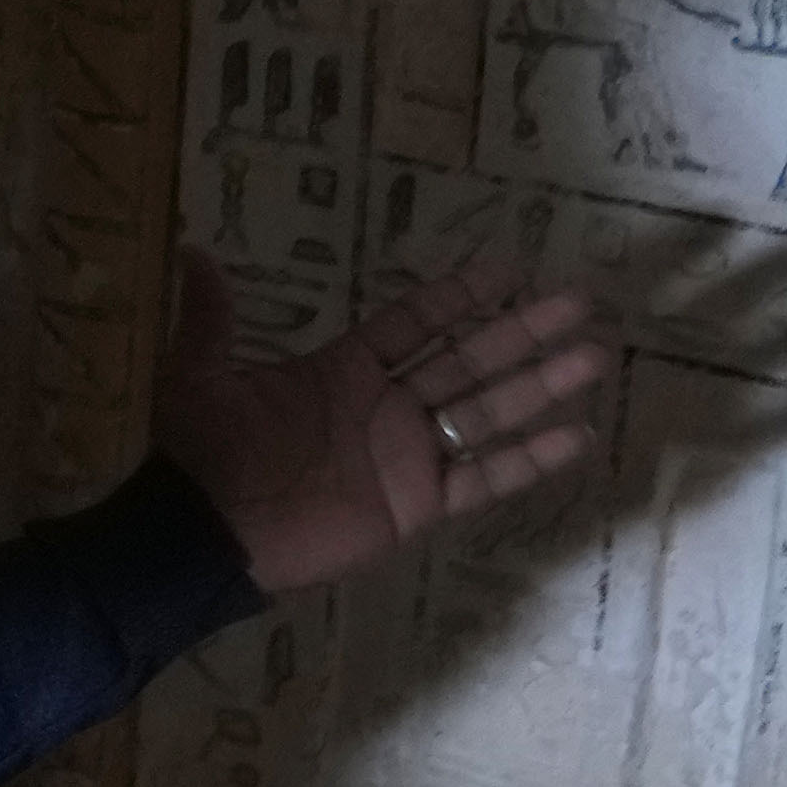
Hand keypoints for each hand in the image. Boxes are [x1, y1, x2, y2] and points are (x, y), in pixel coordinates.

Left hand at [160, 252, 616, 599]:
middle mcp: (386, 407)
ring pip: (486, 413)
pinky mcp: (418, 505)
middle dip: (521, 332)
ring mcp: (407, 456)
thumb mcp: (200, 375)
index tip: (509, 269)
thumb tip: (193, 251)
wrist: (208, 535)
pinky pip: (483, 479)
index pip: (414, 323)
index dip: (458, 297)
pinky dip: (528, 460)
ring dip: (540, 386)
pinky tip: (577, 436)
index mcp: (342, 371)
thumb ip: (211, 318)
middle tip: (577, 301)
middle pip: (467, 361)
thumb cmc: (206, 453)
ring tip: (594, 357)